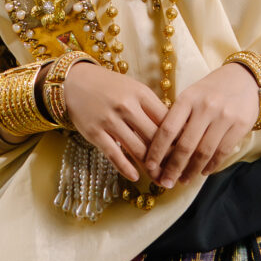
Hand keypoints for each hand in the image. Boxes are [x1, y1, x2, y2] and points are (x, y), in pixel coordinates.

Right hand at [58, 61, 167, 184]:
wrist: (74, 82)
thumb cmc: (109, 87)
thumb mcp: (134, 89)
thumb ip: (152, 107)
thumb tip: (175, 130)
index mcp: (141, 93)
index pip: (166, 120)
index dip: (177, 139)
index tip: (185, 153)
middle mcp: (126, 106)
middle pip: (154, 137)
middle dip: (167, 158)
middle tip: (176, 171)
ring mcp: (109, 120)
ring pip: (137, 149)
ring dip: (150, 167)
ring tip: (160, 178)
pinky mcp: (94, 133)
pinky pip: (114, 154)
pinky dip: (126, 168)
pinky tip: (135, 177)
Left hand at [140, 63, 260, 190]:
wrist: (245, 78)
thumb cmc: (211, 90)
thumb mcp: (191, 95)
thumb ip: (178, 117)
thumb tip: (161, 149)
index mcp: (188, 98)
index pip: (167, 129)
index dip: (157, 151)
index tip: (149, 166)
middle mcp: (206, 107)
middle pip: (185, 145)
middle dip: (173, 168)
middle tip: (165, 182)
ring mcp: (224, 117)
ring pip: (204, 152)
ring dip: (191, 170)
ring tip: (183, 180)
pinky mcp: (241, 125)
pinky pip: (222, 152)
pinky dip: (211, 165)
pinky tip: (202, 172)